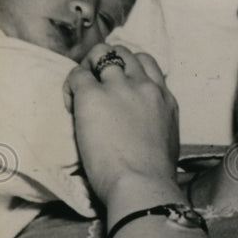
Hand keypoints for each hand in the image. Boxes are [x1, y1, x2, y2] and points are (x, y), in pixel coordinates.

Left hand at [64, 43, 180, 206]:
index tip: (117, 86)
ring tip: (80, 89)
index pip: (147, 64)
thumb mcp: (167, 141)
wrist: (143, 184)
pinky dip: (71, 85)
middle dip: (107, 62)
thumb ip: (156, 124)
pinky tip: (70, 105)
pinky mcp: (93, 96)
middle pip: (123, 52)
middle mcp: (144, 86)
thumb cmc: (154, 177)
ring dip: (88, 65)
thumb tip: (141, 130)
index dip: (128, 70)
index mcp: (164, 99)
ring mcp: (119, 88)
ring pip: (101, 52)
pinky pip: (77, 75)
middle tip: (95, 83)